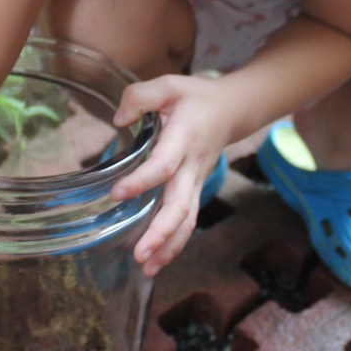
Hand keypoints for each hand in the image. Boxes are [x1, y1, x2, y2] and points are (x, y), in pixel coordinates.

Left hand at [110, 74, 232, 274]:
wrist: (232, 110)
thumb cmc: (195, 98)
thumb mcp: (168, 84)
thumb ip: (139, 97)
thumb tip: (118, 120)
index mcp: (184, 138)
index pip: (163, 164)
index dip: (142, 180)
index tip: (118, 193)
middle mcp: (193, 165)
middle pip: (181, 205)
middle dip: (161, 232)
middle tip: (140, 253)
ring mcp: (197, 181)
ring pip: (187, 220)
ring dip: (169, 246)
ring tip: (146, 266)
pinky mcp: (195, 190)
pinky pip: (187, 221)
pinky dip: (174, 244)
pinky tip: (156, 262)